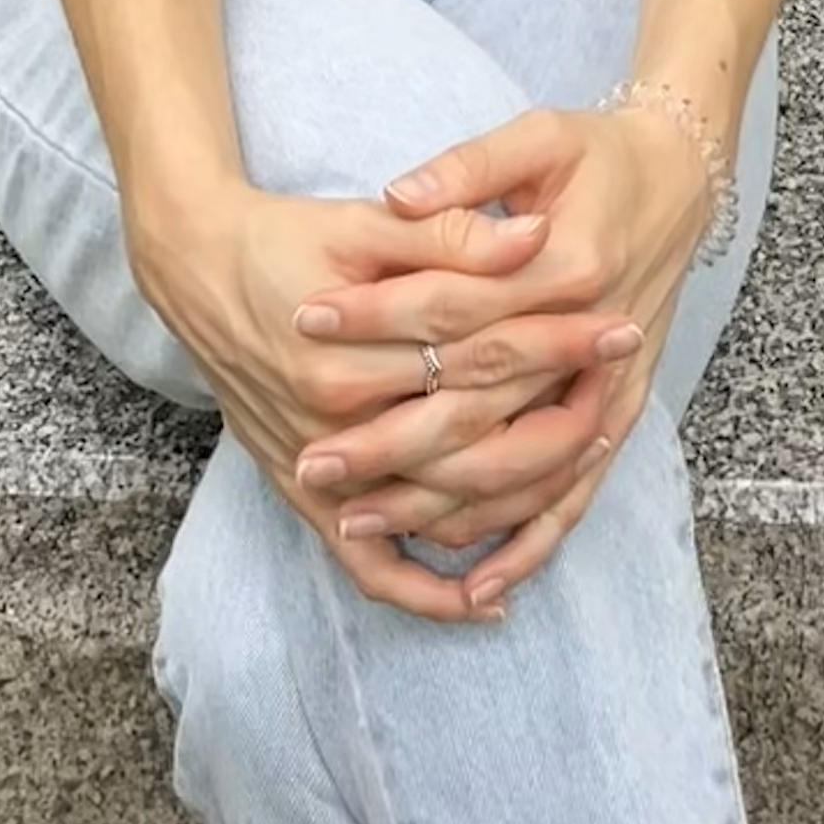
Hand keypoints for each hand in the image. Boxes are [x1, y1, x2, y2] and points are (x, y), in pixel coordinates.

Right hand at [131, 178, 642, 622]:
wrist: (200, 271)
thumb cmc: (289, 237)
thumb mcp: (366, 221)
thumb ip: (449, 232)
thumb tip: (536, 238)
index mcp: (353, 347)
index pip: (480, 350)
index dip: (557, 339)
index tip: (619, 323)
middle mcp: (338, 419)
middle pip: (471, 434)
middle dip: (559, 412)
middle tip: (624, 388)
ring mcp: (323, 470)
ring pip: (439, 508)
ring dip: (518, 498)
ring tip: (586, 462)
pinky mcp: (306, 497)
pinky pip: (371, 568)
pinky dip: (427, 594)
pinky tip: (487, 601)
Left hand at [286, 101, 714, 612]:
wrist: (679, 185)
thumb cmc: (600, 156)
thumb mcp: (540, 136)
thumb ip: (469, 171)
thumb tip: (397, 195)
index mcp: (571, 268)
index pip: (453, 305)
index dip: (376, 315)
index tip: (304, 323)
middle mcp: (593, 346)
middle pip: (477, 409)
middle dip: (389, 443)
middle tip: (310, 462)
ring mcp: (609, 393)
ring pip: (516, 473)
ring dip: (437, 505)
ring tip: (356, 519)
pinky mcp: (615, 418)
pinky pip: (570, 502)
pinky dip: (524, 545)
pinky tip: (474, 586)